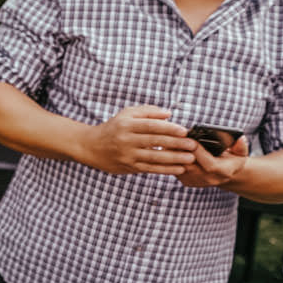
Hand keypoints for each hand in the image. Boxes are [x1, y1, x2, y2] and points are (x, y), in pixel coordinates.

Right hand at [78, 105, 195, 174]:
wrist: (90, 146)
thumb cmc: (113, 128)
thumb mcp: (126, 114)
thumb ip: (148, 112)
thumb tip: (169, 114)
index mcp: (126, 125)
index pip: (150, 126)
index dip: (168, 128)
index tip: (184, 131)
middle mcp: (126, 140)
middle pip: (154, 141)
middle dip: (176, 144)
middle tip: (193, 145)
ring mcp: (127, 155)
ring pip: (154, 157)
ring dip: (174, 159)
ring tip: (190, 158)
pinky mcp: (128, 167)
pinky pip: (150, 169)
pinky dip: (165, 169)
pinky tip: (178, 169)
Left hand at [175, 135, 249, 188]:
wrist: (224, 174)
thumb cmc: (232, 160)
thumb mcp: (241, 153)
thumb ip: (241, 146)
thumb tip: (239, 139)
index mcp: (223, 172)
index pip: (209, 164)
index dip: (199, 151)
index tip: (192, 139)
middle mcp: (208, 179)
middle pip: (189, 165)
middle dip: (182, 150)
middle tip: (176, 136)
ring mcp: (195, 181)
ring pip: (179, 166)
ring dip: (174, 152)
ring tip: (171, 139)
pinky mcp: (185, 181)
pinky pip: (174, 168)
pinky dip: (171, 157)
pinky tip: (171, 146)